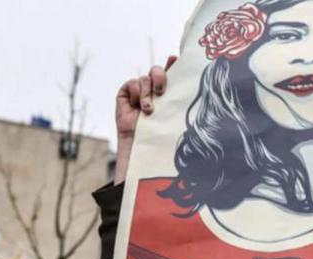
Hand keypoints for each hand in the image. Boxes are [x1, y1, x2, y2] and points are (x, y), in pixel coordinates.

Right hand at [113, 55, 176, 182]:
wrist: (142, 146)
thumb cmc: (161, 134)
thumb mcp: (173, 112)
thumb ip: (178, 95)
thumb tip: (187, 78)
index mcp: (168, 93)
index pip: (171, 73)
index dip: (172, 64)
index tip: (175, 58)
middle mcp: (153, 90)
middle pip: (156, 71)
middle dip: (159, 77)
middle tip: (161, 91)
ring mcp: (138, 91)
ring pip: (144, 78)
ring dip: (147, 93)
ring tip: (149, 110)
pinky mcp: (125, 94)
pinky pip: (132, 83)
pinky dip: (136, 92)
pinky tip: (137, 107)